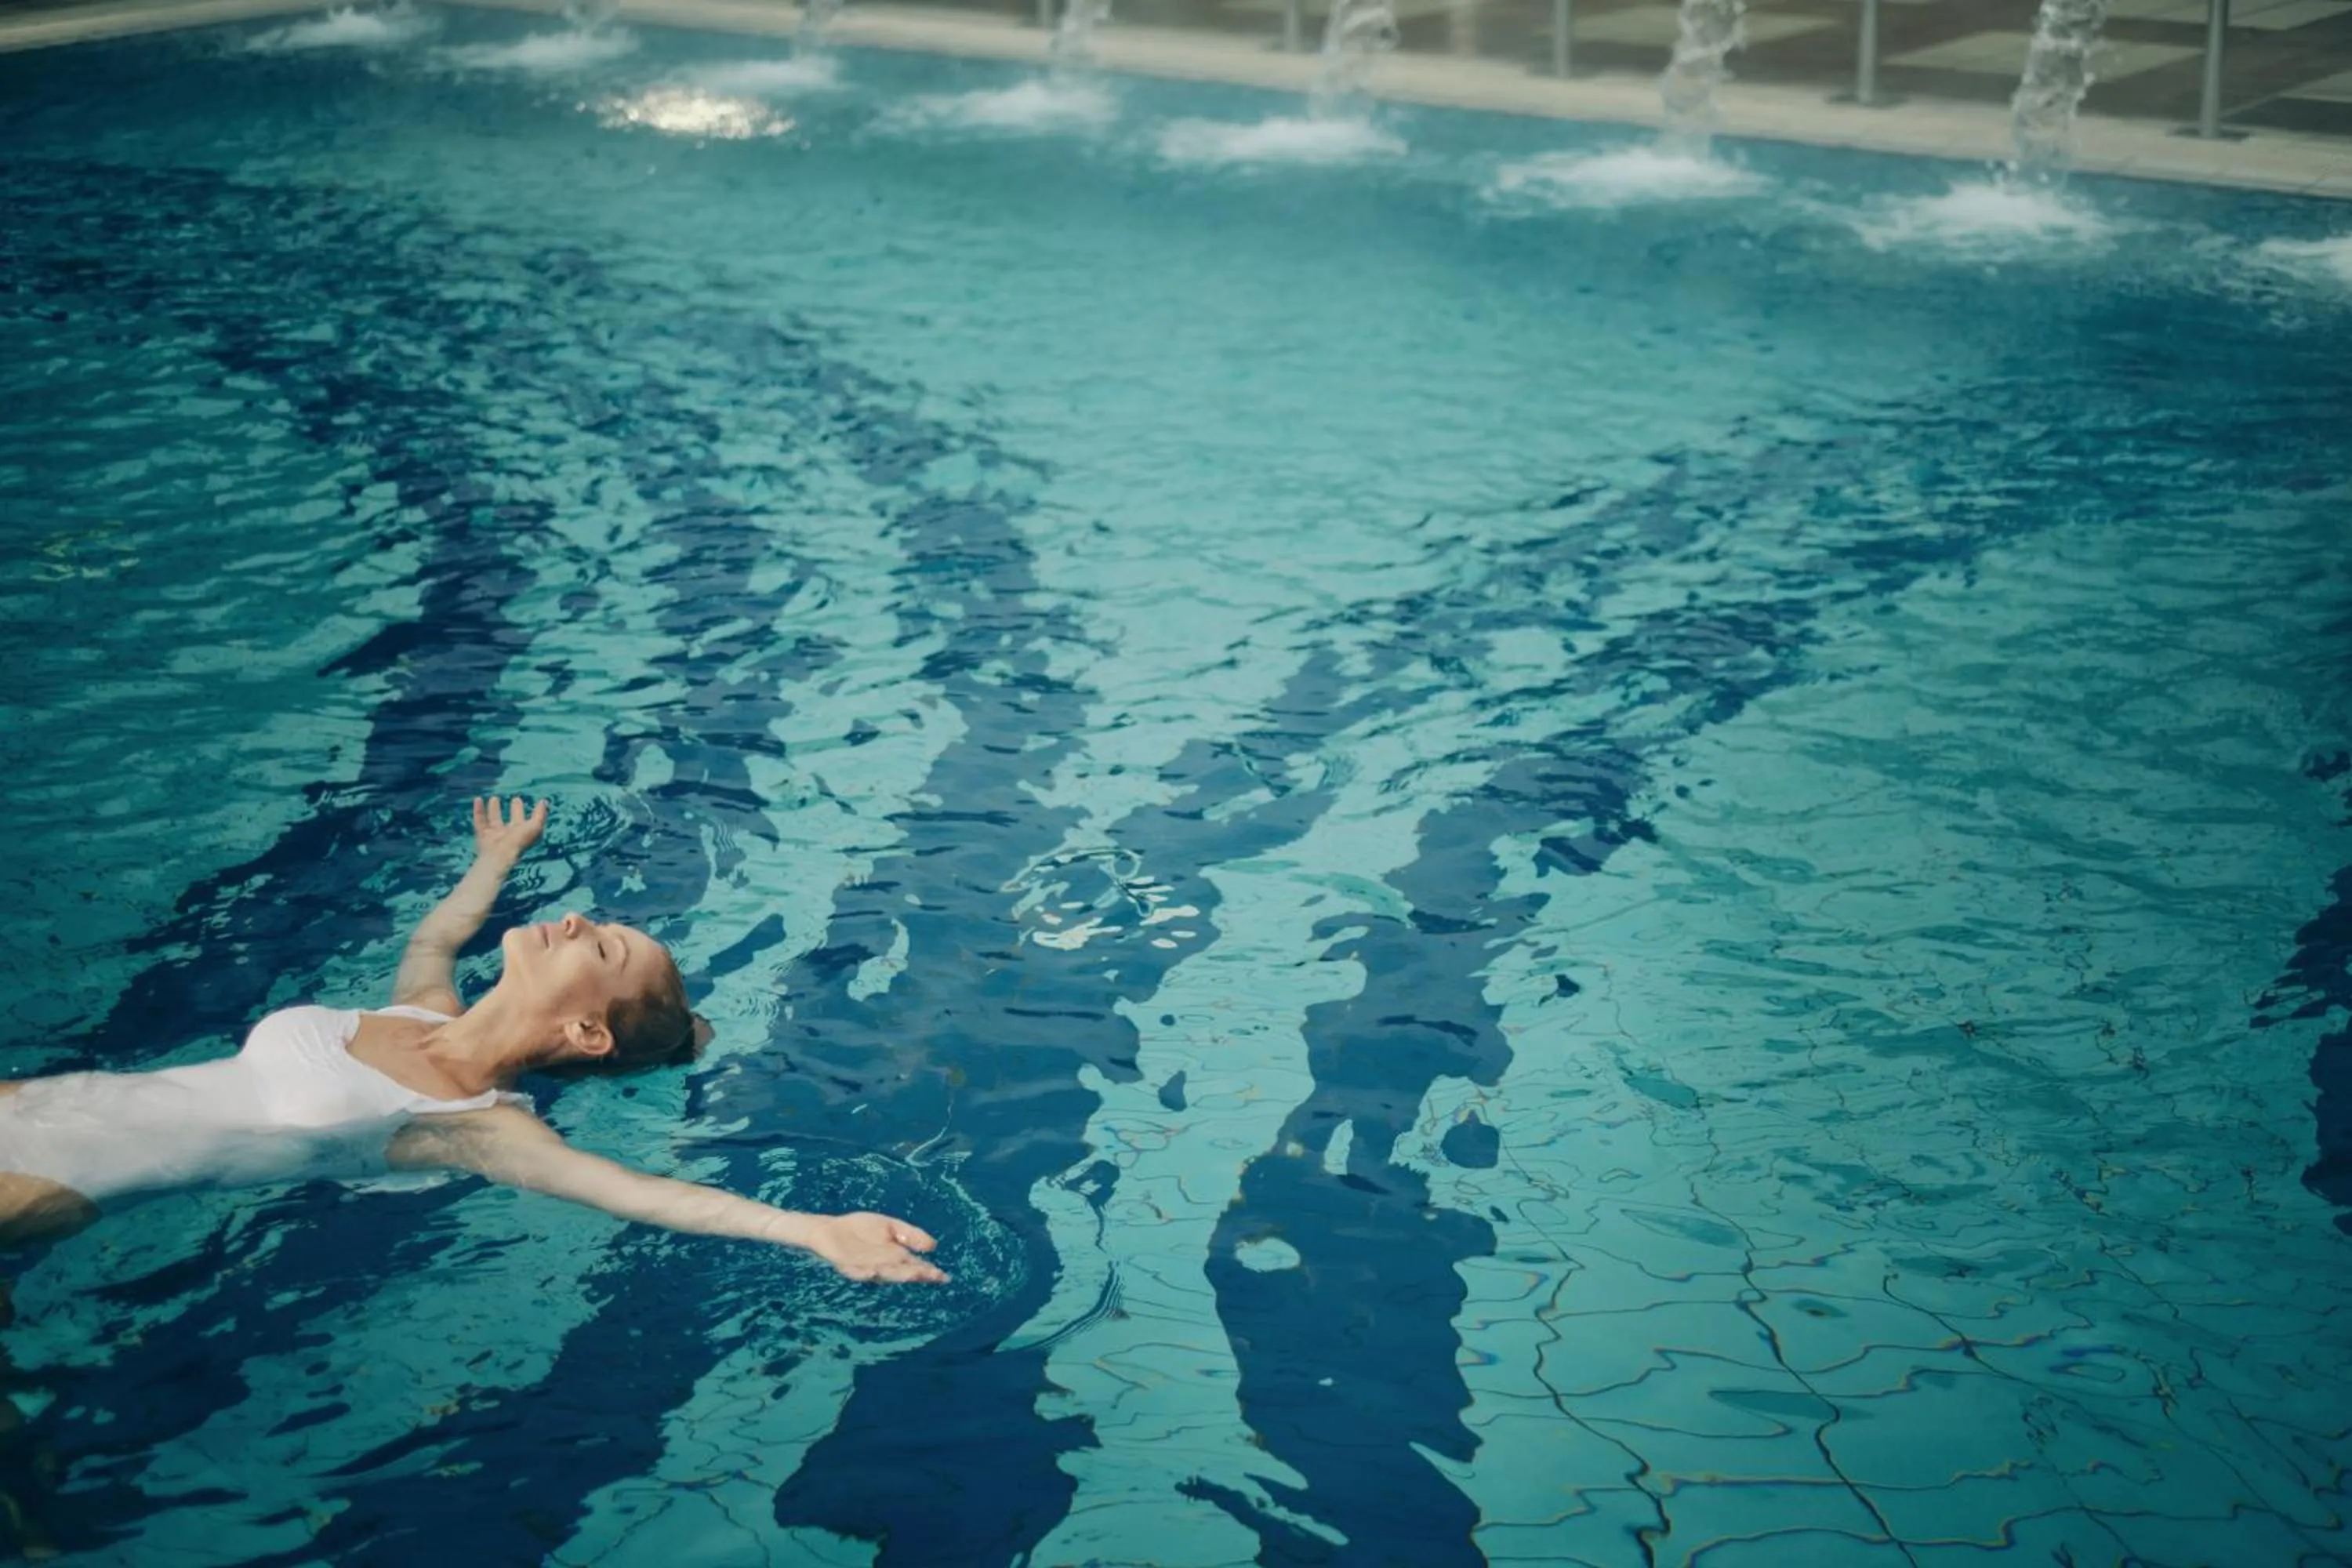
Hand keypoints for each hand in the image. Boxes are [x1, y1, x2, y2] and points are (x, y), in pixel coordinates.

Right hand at [472, 796, 546, 866]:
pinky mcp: (483, 836)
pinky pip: (479, 821)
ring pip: (494, 820)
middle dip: (515, 810)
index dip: (523, 811)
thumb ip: (540, 814)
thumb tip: (544, 801)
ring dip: (494, 809)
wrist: (500, 855)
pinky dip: (478, 810)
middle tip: (516, 799)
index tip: (520, 799)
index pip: (524, 820)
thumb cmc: (520, 841)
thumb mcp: (535, 826)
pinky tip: (477, 799)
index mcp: (521, 833)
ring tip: (494, 798)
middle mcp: (509, 835)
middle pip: (512, 821)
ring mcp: (495, 836)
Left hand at [808, 1212, 948, 1284]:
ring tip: (912, 1274)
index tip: (942, 1276)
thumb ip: (910, 1234)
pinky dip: (865, 1273)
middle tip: (931, 1275)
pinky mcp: (847, 1265)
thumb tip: (933, 1246)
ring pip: (884, 1273)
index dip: (928, 1271)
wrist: (830, 1229)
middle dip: (916, 1273)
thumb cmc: (860, 1229)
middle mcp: (882, 1266)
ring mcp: (865, 1267)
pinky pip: (857, 1272)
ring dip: (896, 1274)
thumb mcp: (890, 1227)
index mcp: (894, 1257)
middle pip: (902, 1272)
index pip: (915, 1266)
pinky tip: (873, 1271)